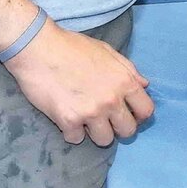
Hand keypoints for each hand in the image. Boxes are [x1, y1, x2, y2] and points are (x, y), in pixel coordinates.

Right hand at [4, 21, 154, 146]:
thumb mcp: (108, 52)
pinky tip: (67, 118)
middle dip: (118, 127)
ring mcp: (90, 112)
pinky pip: (76, 139)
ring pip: (104, 140)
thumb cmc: (74, 47)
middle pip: (128, 131)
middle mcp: (111, 99)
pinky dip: (71, 131)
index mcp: (124, 81)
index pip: (146, 111)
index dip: (138, 115)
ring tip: (86, 119)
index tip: (128, 114)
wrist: (39, 48)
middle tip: (106, 119)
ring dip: (96, 132)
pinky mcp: (68, 120)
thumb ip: (129, 70)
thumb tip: (144, 85)